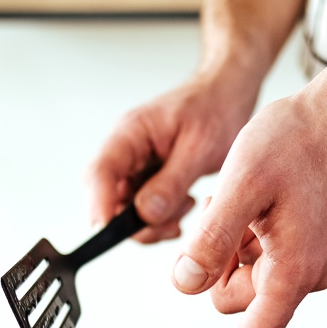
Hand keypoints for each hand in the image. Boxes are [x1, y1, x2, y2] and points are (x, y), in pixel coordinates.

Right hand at [86, 73, 257, 243]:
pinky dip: (161, 219)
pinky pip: (143, 209)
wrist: (227, 95)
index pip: (100, 172)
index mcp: (130, 133)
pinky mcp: (148, 178)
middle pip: (108, 198)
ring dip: (152, 222)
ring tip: (186, 205)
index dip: (99, 205)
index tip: (108, 232)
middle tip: (170, 226)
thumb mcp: (199, 148)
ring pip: (125, 209)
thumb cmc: (215, 109)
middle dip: (134, 223)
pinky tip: (184, 208)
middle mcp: (126, 151)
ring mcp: (135, 165)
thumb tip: (144, 214)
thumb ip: (171, 182)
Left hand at [175, 31, 326, 327]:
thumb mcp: (241, 182)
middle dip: (218, 267)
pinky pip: (269, 259)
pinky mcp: (319, 247)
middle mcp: (310, 275)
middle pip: (238, 301)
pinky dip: (254, 236)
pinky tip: (264, 199)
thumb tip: (186, 287)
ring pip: (250, 278)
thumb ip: (211, 240)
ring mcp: (318, 262)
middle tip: (225, 212)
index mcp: (293, 269)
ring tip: (247, 198)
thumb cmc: (301, 137)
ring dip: (235, 248)